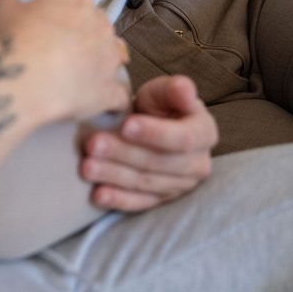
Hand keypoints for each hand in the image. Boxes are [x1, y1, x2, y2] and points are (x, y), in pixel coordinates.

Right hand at [0, 0, 130, 125]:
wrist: (23, 75)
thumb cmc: (15, 37)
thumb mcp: (6, 9)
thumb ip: (11, 1)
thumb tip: (7, 1)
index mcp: (79, 1)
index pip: (77, 0)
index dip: (61, 12)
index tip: (46, 24)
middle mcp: (101, 27)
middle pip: (99, 28)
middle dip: (86, 38)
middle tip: (61, 52)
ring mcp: (110, 60)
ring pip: (117, 58)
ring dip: (104, 65)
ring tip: (83, 77)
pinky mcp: (110, 91)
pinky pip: (120, 97)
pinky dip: (112, 102)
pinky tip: (100, 107)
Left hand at [80, 74, 216, 211]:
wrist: (150, 123)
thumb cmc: (158, 103)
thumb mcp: (164, 90)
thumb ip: (174, 89)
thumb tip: (186, 91)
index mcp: (204, 132)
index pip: (182, 138)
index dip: (154, 133)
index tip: (126, 126)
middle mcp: (198, 163)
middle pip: (160, 163)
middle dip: (124, 154)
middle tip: (94, 145)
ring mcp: (182, 185)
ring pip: (147, 183)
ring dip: (115, 176)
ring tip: (87, 167)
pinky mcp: (162, 199)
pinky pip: (141, 202)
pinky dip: (119, 199)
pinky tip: (98, 195)